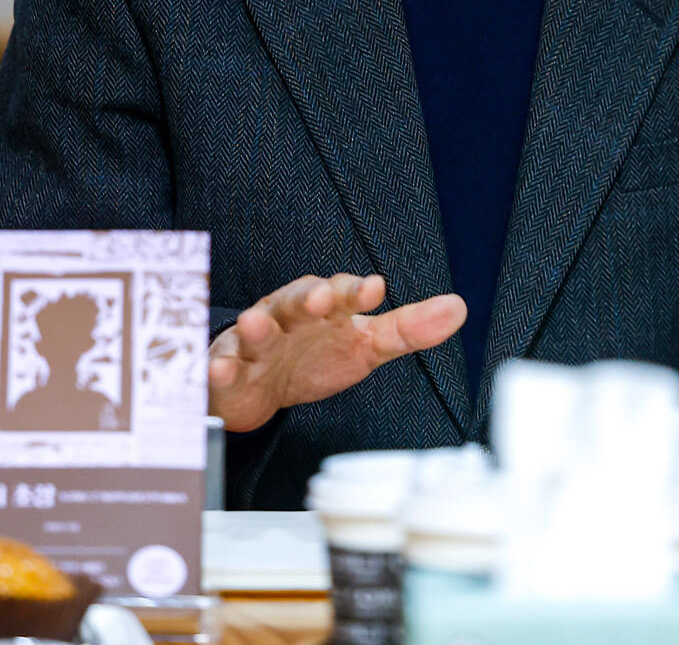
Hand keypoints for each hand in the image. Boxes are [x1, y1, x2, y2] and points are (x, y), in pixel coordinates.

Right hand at [208, 273, 466, 432]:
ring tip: (258, 323)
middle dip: (307, 298)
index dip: (356, 291)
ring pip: (254, 327)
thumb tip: (457, 308)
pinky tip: (223, 368)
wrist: (262, 387)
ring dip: (257, 325)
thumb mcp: (366, 344)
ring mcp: (255, 339)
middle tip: (320, 297)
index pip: (342, 292)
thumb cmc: (316, 355)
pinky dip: (220, 366)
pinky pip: (221, 364)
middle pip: (297, 300)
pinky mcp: (227, 366)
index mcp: (325, 307)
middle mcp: (289, 314)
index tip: (373, 290)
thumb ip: (407, 328)